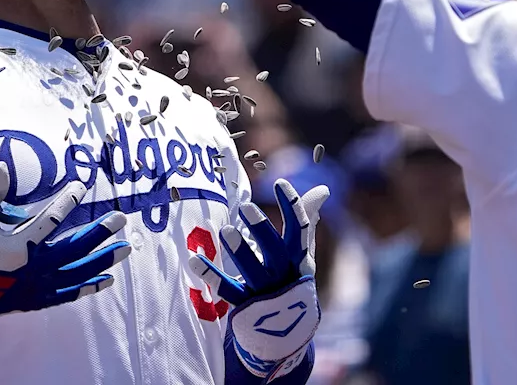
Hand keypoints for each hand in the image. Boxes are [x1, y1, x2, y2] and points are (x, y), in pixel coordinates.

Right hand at [0, 162, 130, 326]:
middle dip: (99, 233)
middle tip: (120, 218)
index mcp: (16, 247)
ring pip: (78, 272)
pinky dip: (89, 286)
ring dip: (103, 259)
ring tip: (126, 248)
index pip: (49, 220)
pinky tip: (108, 279)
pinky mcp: (38, 299)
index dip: (67, 201)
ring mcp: (37, 286)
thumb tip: (1, 164)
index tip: (81, 186)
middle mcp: (32, 269)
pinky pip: (70, 293)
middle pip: (73, 248)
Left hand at [188, 179, 330, 379]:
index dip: (292, 206)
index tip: (279, 183)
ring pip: (253, 272)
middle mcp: (285, 275)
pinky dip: (211, 276)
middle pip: (276, 252)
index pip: (300, 230)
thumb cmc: (294, 281)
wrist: (290, 333)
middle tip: (245, 206)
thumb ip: (308, 221)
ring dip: (240, 251)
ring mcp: (266, 293)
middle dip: (262, 230)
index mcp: (300, 259)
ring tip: (226, 230)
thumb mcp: (303, 253)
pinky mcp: (247, 308)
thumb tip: (323, 190)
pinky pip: (228, 291)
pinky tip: (193, 260)